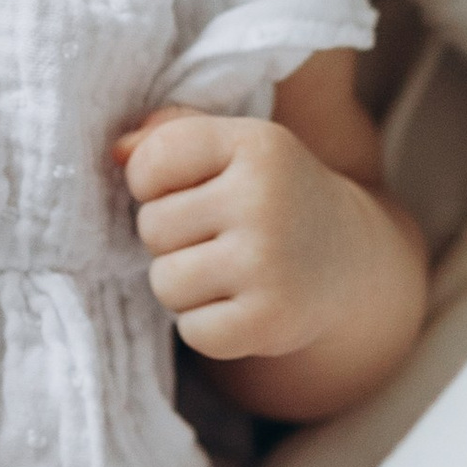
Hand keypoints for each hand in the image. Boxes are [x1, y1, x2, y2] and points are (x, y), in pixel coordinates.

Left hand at [114, 105, 394, 366]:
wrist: (349, 257)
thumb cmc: (270, 195)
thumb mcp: (234, 147)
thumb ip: (171, 135)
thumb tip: (117, 153)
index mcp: (256, 145)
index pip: (151, 163)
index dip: (152, 182)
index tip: (187, 188)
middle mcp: (265, 200)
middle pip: (152, 227)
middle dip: (172, 237)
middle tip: (218, 236)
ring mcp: (269, 264)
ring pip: (165, 282)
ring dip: (184, 284)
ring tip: (226, 270)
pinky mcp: (270, 321)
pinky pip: (191, 331)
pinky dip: (205, 325)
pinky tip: (240, 304)